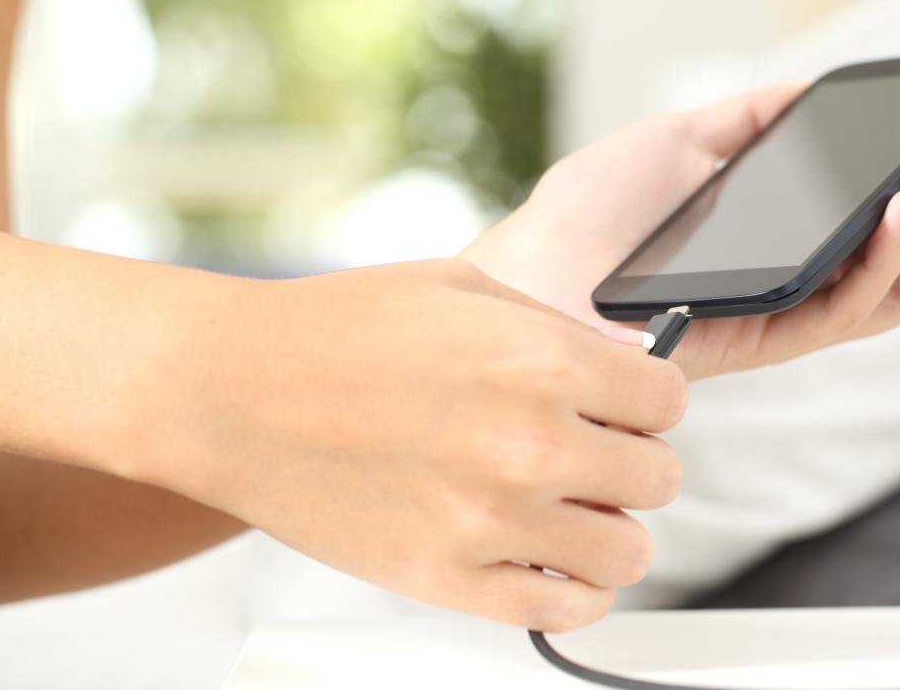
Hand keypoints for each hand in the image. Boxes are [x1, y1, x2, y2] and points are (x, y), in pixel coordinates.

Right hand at [124, 259, 686, 631]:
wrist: (230, 391)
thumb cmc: (337, 331)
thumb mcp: (464, 288)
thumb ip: (561, 329)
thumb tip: (630, 370)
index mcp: (538, 358)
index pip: (668, 401)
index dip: (647, 401)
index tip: (622, 407)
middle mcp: (527, 440)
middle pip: (659, 477)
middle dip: (630, 461)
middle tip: (587, 452)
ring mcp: (489, 518)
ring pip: (627, 551)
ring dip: (609, 528)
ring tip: (566, 506)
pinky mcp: (446, 579)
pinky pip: (564, 610)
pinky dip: (573, 590)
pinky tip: (546, 557)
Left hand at [463, 81, 899, 378]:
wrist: (532, 270)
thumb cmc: (593, 211)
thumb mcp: (678, 142)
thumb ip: (749, 120)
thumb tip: (809, 90)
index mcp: (790, 234)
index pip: (893, 201)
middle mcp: (802, 279)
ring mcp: (790, 313)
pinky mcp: (770, 339)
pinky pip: (855, 307)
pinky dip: (889, 256)